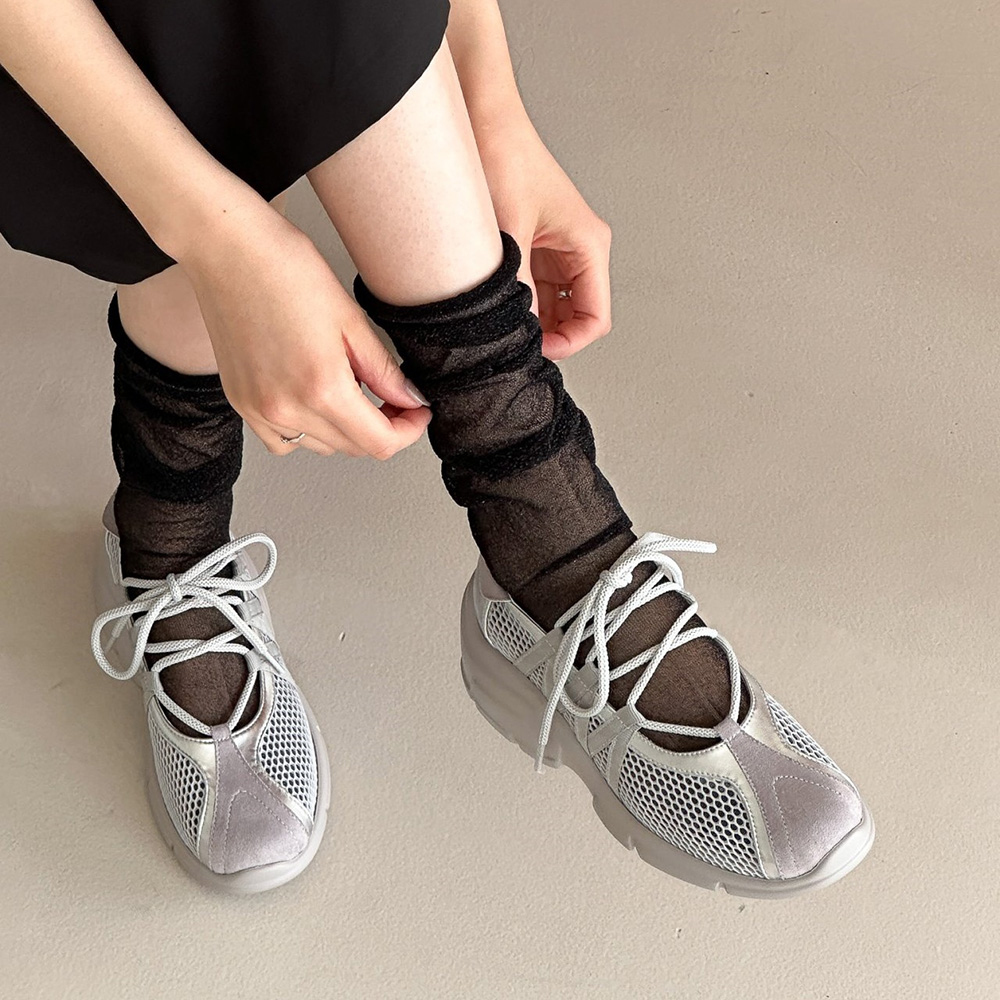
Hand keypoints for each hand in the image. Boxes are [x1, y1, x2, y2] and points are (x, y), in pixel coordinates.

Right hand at [178, 198, 430, 457]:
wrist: (226, 247)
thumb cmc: (285, 268)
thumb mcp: (351, 319)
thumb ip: (384, 371)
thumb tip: (410, 400)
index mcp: (322, 388)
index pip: (379, 443)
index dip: (408, 431)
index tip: (417, 411)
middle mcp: (287, 408)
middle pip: (353, 448)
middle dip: (382, 429)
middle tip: (394, 398)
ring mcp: (259, 410)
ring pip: (322, 446)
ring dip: (346, 430)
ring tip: (353, 391)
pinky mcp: (240, 403)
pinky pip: (284, 441)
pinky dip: (308, 431)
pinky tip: (315, 402)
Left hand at [477, 114, 612, 360]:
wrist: (481, 117)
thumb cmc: (503, 156)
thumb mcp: (509, 232)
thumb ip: (516, 288)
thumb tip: (516, 332)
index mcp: (589, 244)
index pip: (595, 318)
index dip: (568, 344)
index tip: (533, 350)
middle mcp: (579, 250)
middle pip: (575, 317)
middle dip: (548, 336)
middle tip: (512, 344)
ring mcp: (557, 249)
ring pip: (553, 307)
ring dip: (532, 321)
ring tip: (500, 327)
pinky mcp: (534, 247)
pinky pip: (534, 289)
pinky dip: (519, 304)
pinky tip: (495, 307)